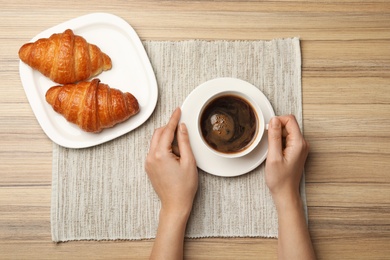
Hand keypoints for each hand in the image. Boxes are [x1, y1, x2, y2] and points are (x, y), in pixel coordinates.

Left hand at [145, 107, 197, 216]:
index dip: (173, 119)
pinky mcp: (149, 167)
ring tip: (180, 147)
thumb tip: (182, 127)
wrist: (175, 204)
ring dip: (166, 138)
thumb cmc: (184, 187)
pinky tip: (174, 154)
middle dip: (169, 127)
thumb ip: (184, 142)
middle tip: (181, 127)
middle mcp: (151, 157)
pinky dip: (163, 147)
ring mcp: (148, 163)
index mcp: (160, 154)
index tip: (178, 110)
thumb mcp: (189, 161)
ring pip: (155, 142)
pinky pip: (154, 150)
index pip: (167, 130)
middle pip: (158, 133)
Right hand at [265, 115, 314, 259]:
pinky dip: (279, 142)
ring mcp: (300, 147)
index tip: (268, 130)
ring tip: (273, 150)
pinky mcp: (296, 151)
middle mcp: (302, 143)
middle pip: (289, 124)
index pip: (290, 120)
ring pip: (287, 131)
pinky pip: (287, 139)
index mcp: (298, 143)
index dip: (277, 121)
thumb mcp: (273, 156)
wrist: (285, 193)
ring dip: (277, 136)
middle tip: (270, 144)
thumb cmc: (280, 179)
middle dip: (276, 129)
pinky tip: (275, 153)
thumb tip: (274, 120)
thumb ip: (274, 136)